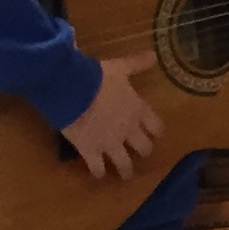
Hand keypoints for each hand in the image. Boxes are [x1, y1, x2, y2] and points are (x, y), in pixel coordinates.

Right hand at [65, 52, 162, 178]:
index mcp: (137, 110)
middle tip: (138, 152)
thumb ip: (137, 64)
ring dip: (125, 170)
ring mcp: (110, 144)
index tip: (154, 133)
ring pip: (124, 165)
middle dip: (143, 151)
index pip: (157, 127)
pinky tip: (98, 174)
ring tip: (124, 174)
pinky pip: (98, 168)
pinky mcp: (91, 151)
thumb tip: (154, 55)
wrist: (72, 90)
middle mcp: (128, 131)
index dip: (156, 131)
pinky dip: (98, 172)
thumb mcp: (119, 67)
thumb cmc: (97, 77)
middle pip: (144, 149)